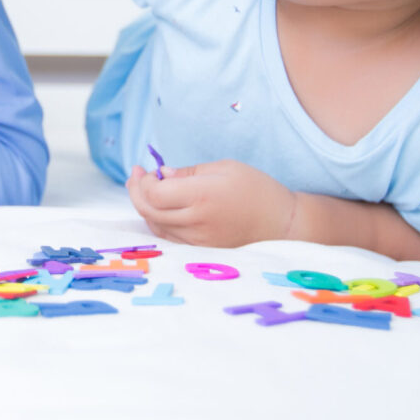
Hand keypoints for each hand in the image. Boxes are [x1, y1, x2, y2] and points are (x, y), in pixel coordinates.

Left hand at [125, 159, 299, 247]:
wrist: (283, 225)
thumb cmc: (257, 190)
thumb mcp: (225, 168)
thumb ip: (189, 172)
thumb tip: (162, 175)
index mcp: (203, 196)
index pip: (155, 194)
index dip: (143, 182)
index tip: (145, 170)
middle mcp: (197, 222)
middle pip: (149, 211)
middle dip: (136, 192)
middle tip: (137, 176)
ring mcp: (198, 241)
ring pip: (156, 226)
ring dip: (144, 207)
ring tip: (145, 189)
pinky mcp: (201, 251)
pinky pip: (169, 237)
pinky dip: (158, 221)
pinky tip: (160, 208)